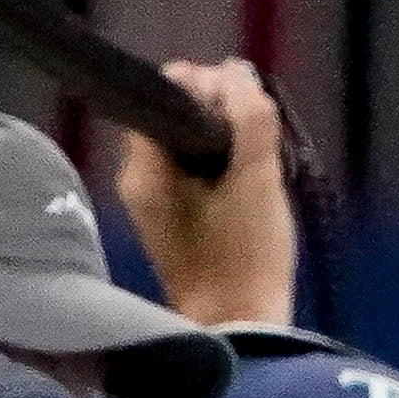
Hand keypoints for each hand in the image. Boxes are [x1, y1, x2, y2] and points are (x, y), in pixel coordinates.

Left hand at [115, 57, 294, 328]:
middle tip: (256, 139)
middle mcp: (139, 179)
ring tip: (259, 163)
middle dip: (223, 109)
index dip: (207, 84)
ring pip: (194, 136)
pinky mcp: (177, 213)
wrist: (233, 326)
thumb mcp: (256, 177)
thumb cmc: (244, 255)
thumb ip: (248, 117)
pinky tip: (252, 183)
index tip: (241, 105)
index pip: (163, 90)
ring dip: (231, 136)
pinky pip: (200, 164)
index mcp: (144, 169)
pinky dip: (229, 160)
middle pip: (179, 110)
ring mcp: (156, 197)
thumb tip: (235, 71)